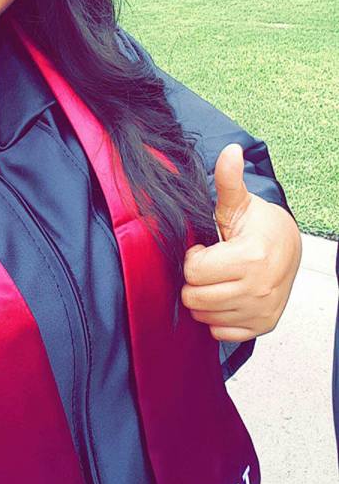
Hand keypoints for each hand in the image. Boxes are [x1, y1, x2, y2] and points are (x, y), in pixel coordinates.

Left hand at [181, 143, 301, 342]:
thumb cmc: (259, 226)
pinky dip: (218, 317)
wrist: (290, 249)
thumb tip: (230, 151)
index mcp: (251, 256)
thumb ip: (229, 181)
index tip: (205, 248)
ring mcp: (261, 310)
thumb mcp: (241, 203)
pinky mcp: (262, 326)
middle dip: (194, 281)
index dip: (193, 258)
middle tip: (209, 265)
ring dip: (204, 299)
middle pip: (195, 297)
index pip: (193, 271)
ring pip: (204, 316)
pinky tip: (227, 296)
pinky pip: (220, 332)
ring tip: (218, 279)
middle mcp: (259, 288)